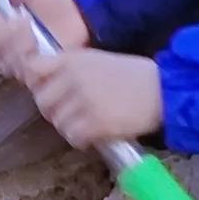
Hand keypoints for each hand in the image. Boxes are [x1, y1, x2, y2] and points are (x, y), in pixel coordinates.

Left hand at [20, 50, 163, 150]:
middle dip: (56, 110)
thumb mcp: (98, 60)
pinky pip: (73, 138)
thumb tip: (43, 84)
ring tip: (91, 123)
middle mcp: (73, 78)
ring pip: (58, 123)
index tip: (49, 91)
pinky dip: (82, 140)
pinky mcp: (94, 123)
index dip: (37, 82)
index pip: (34, 68)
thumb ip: (70, 68)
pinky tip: (97, 134)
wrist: (164, 89)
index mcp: (73, 59)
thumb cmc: (134, 75)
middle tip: (75, 113)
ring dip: (72, 127)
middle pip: (42, 101)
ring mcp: (83, 101)